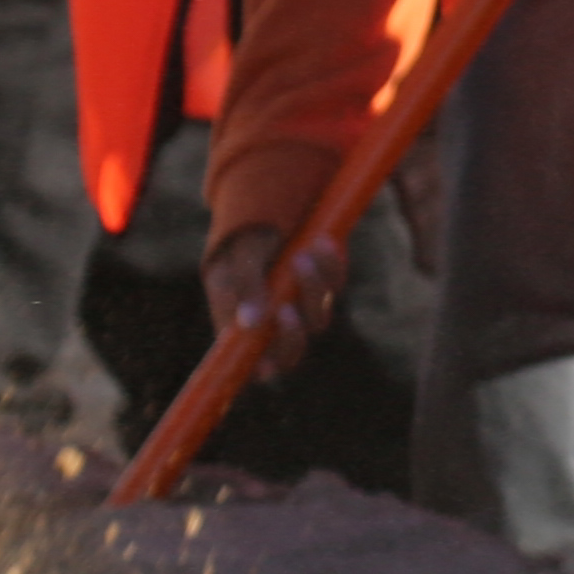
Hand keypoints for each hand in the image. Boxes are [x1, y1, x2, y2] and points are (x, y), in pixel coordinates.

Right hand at [197, 218, 331, 379]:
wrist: (269, 206)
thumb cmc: (243, 237)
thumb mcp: (238, 256)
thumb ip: (245, 285)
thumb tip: (250, 323)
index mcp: (240, 323)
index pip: (252, 363)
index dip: (263, 368)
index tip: (265, 363)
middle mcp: (273, 321)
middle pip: (291, 352)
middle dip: (292, 334)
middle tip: (285, 309)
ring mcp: (302, 305)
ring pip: (317, 318)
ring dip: (311, 289)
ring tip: (302, 255)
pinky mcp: (324, 284)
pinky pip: (334, 284)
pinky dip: (330, 265)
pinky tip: (321, 241)